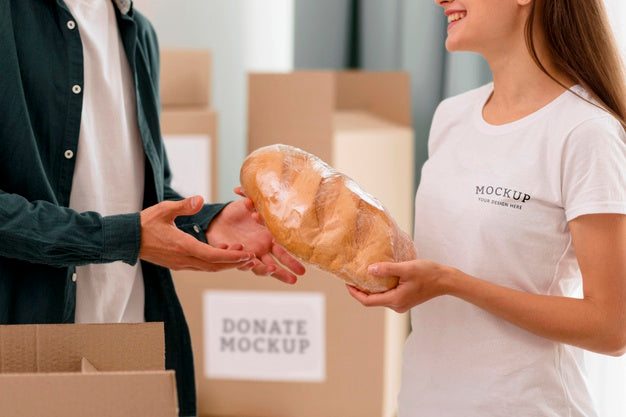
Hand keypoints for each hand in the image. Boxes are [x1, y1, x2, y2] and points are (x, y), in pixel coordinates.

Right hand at [139, 196, 254, 271]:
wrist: (127, 239)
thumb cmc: (145, 223)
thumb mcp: (164, 209)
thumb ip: (183, 206)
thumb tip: (200, 199)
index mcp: (182, 246)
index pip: (211, 256)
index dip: (230, 257)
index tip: (246, 254)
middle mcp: (183, 259)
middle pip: (214, 266)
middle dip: (234, 263)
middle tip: (251, 257)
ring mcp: (180, 264)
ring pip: (208, 268)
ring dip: (225, 264)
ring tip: (242, 255)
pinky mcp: (177, 264)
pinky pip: (200, 266)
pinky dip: (214, 262)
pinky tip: (223, 253)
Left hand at [205, 190, 305, 283]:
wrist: (217, 221)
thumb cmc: (236, 212)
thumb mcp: (246, 203)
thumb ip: (250, 198)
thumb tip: (243, 188)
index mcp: (269, 236)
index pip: (284, 248)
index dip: (292, 257)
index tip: (301, 261)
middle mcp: (262, 248)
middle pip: (277, 262)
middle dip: (286, 270)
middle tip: (295, 279)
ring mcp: (250, 253)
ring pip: (261, 267)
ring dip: (267, 270)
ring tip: (273, 271)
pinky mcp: (236, 256)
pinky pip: (242, 262)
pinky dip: (246, 263)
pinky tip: (250, 262)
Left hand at [346, 260, 451, 312]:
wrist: (446, 280)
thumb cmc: (428, 273)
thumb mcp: (406, 268)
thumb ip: (387, 269)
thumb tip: (369, 270)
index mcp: (395, 300)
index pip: (367, 301)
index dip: (354, 293)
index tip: (347, 283)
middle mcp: (397, 305)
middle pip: (372, 301)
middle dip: (360, 290)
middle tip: (352, 277)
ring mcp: (401, 304)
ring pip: (379, 298)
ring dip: (370, 289)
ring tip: (363, 275)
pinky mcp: (405, 300)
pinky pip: (387, 295)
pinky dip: (380, 288)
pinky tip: (378, 277)